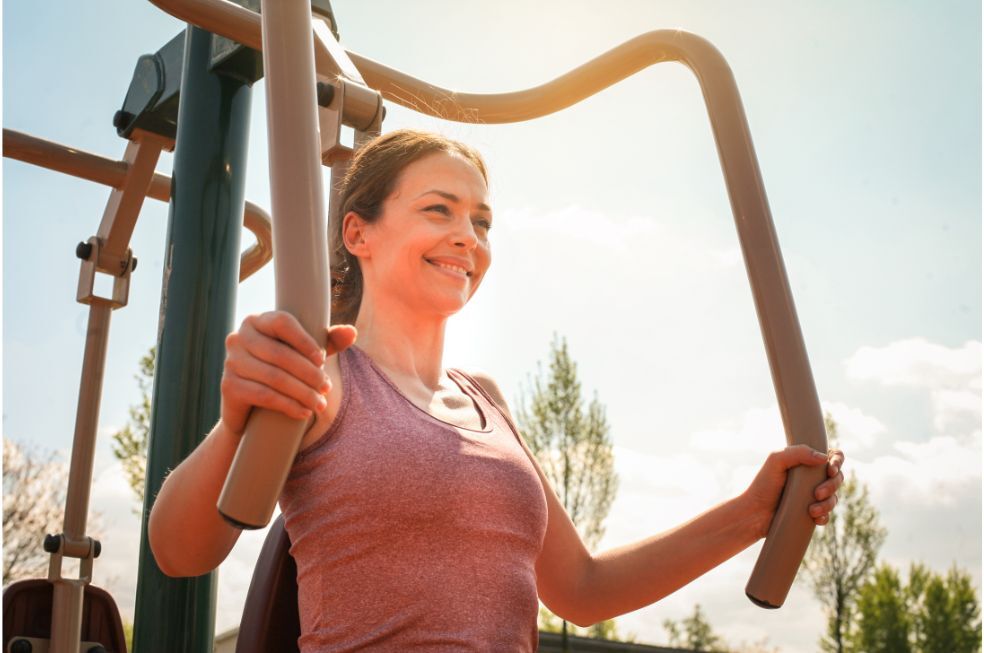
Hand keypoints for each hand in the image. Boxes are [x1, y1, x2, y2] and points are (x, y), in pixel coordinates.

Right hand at [220, 311, 357, 434]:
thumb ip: (328, 341)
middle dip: (309, 373)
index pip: (282, 322)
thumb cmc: (282, 371)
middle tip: (327, 388)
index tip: (322, 360)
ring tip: (320, 404)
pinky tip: (304, 413)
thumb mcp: (306, 354)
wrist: (251, 409)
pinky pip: (263, 395)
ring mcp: (231, 361)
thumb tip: (352, 332)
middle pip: (280, 354)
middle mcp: (238, 337)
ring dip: (302, 393)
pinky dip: (288, 405)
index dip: (304, 340)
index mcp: (257, 321)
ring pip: (274, 377)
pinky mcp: (228, 386)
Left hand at [743, 445, 845, 537]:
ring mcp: (812, 495)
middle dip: (832, 485)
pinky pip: (827, 515)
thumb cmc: (763, 485)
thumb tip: (823, 458)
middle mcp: (811, 477)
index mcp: (805, 462)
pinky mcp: (811, 513)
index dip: (837, 462)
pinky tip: (815, 518)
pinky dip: (824, 516)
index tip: (830, 470)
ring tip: (811, 510)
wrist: (755, 513)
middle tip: (817, 493)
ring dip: (828, 504)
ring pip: (834, 497)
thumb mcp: (776, 461)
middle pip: (838, 478)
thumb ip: (797, 452)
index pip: (832, 456)